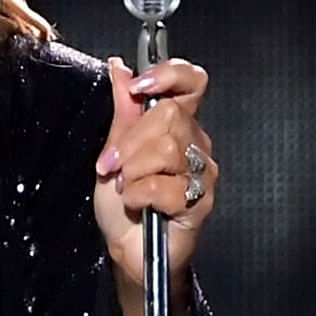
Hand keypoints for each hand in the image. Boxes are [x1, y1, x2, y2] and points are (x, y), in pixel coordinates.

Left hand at [93, 57, 217, 292]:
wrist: (126, 249)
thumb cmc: (122, 204)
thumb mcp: (114, 151)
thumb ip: (123, 110)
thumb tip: (120, 67)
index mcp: (176, 124)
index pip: (191, 82)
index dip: (169, 75)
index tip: (138, 87)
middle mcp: (195, 143)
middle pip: (168, 115)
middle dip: (130, 142)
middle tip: (113, 166)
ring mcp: (202, 172)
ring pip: (166, 149)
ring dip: (132, 171)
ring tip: (125, 188)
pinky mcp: (201, 201)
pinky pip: (166, 185)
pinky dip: (139, 195)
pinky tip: (138, 205)